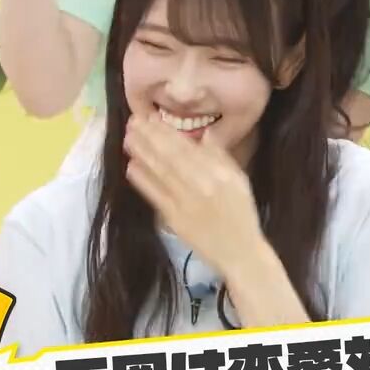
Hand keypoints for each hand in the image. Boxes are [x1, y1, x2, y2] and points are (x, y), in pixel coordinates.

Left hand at [123, 115, 266, 277]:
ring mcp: (185, 202)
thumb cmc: (242, 214)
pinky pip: (155, 195)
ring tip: (127, 138)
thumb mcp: (239, 181)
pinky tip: (131, 167)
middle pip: (170, 156)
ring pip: (160, 172)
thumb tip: (206, 134)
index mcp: (219, 174)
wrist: (239, 252)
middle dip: (150, 137)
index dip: (167, 131)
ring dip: (142, 153)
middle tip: (133, 121)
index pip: (187, 147)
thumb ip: (222, 158)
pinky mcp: (174, 219)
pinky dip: (142, 180)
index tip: (151, 117)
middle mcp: (201, 184)